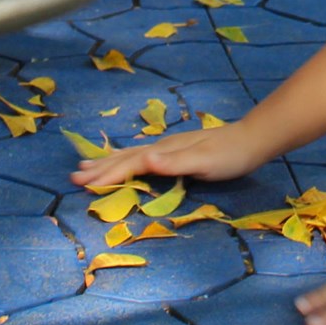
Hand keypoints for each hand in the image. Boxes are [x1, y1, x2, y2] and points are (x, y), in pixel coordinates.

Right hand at [70, 121, 269, 190]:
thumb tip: (144, 160)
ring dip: (109, 161)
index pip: (129, 164)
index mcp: (164, 151)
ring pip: (131, 154)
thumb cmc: (229, 155)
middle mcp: (162, 147)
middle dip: (99, 168)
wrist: (251, 140)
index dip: (106, 174)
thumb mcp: (203, 162)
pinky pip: (142, 156)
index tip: (82, 184)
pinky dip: (126, 159)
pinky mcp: (176, 151)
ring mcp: (169, 147)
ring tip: (88, 165)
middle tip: (74, 177)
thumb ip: (174, 163)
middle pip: (124, 157)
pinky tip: (128, 158)